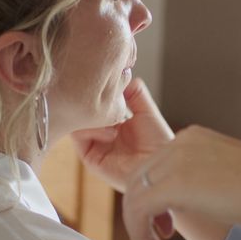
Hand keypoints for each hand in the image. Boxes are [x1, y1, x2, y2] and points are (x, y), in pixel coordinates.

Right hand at [71, 77, 173, 191]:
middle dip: (90, 101)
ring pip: (77, 123)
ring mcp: (95, 145)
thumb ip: (135, 92)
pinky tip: (110, 129)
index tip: (101, 81)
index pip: (95, 103)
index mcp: (114, 122)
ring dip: (91, 115)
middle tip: (101, 95)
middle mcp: (102, 133)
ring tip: (111, 116)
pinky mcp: (91, 158)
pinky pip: (79, 138)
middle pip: (83, 112)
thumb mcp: (147, 110)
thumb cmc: (159, 142)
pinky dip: (90, 128)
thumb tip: (123, 73)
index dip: (96, 92)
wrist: (162, 166)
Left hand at [122, 125, 240, 239]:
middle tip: (158, 232)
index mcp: (191, 138)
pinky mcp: (174, 183)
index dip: (151, 193)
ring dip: (138, 221)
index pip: (154, 165)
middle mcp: (179, 142)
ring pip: (134, 192)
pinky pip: (138, 207)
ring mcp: (175, 160)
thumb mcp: (226, 171)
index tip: (165, 218)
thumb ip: (203, 175)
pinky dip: (139, 229)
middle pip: (138, 176)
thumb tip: (192, 195)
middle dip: (141, 207)